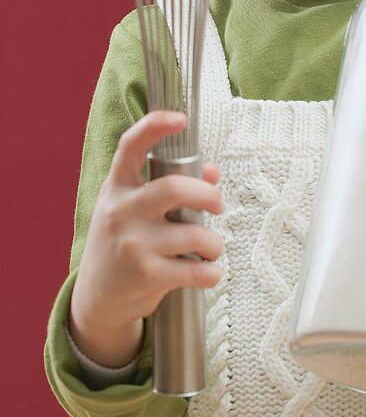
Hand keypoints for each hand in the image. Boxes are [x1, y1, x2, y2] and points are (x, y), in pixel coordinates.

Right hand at [71, 111, 224, 339]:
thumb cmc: (124, 241)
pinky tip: (209, 273)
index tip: (181, 119)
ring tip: (212, 249)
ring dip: (214, 243)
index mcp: (118, 187)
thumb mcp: (136, 208)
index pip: (131, 146)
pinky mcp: (144, 275)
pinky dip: (211, 273)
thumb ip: (171, 186)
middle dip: (209, 195)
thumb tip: (213, 172)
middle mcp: (121, 211)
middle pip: (174, 188)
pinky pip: (195, 270)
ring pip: (194, 234)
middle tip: (218, 205)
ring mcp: (131, 244)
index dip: (155, 126)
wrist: (97, 297)